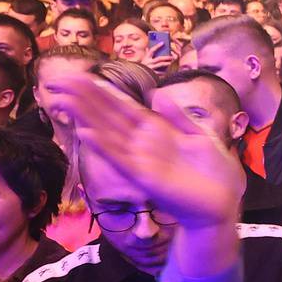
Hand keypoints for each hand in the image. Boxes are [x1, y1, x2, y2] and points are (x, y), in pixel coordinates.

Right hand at [54, 75, 244, 229]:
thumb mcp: (199, 137)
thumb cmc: (213, 173)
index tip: (82, 76)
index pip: (123, 107)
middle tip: (59, 81)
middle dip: (85, 99)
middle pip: (108, 117)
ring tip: (64, 100)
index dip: (102, 92)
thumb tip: (156, 94)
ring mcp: (141, 160)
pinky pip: (120, 159)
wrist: (222, 205)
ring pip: (108, 134)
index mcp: (156, 132)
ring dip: (86, 118)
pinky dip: (103, 146)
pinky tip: (86, 133)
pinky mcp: (145, 177)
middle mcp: (142, 144)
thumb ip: (177, 117)